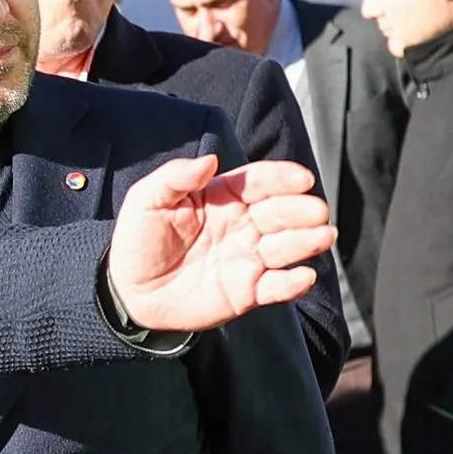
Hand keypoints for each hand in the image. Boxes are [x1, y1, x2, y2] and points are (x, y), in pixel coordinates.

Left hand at [105, 155, 333, 330]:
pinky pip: (277, 287)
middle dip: (302, 210)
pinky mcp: (248, 292)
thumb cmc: (138, 240)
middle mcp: (243, 225)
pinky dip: (293, 284)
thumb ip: (175, 177)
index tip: (302, 179)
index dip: (282, 178)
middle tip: (316, 212)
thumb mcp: (146, 201)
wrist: (130, 293)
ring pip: (287, 247)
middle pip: (281, 212)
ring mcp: (248, 258)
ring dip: (308, 241)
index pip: (260, 182)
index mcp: (223, 197)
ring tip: (323, 236)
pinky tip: (303, 276)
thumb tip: (210, 160)